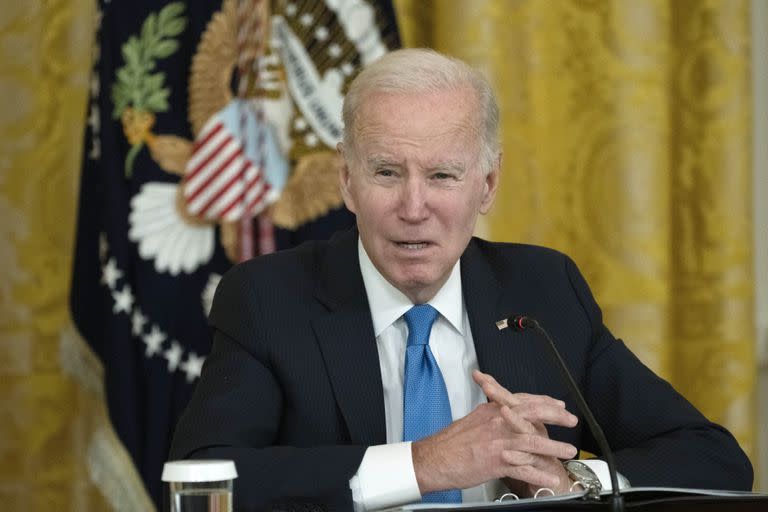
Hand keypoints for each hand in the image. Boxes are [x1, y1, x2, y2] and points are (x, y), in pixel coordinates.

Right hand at [411, 371, 577, 494]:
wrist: (434, 458)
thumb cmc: (451, 442)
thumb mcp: (473, 418)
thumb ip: (491, 413)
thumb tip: (503, 410)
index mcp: (492, 411)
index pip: (523, 401)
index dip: (544, 402)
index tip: (558, 405)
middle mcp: (497, 423)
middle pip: (532, 416)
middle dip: (555, 418)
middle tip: (571, 421)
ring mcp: (498, 443)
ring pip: (532, 443)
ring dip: (553, 447)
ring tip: (568, 451)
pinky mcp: (496, 463)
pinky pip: (522, 469)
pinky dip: (538, 475)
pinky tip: (549, 479)